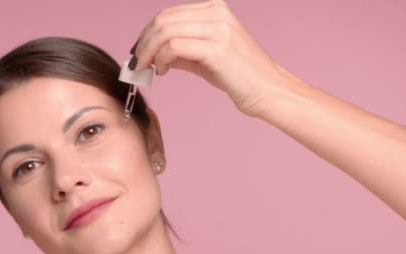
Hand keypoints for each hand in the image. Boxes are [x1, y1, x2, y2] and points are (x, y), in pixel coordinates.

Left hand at [131, 0, 298, 117]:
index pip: (169, 14)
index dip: (147, 32)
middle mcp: (216, 13)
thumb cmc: (240, 76)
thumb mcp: (206, 56)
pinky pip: (174, 47)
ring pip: (165, 31)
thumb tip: (152, 53)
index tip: (138, 51)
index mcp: (214, 9)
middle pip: (163, 20)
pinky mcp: (217, 48)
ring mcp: (218, 28)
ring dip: (148, 52)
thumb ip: (181, 50)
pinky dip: (160, 60)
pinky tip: (162, 72)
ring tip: (146, 69)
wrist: (268, 91)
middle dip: (143, 42)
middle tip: (137, 62)